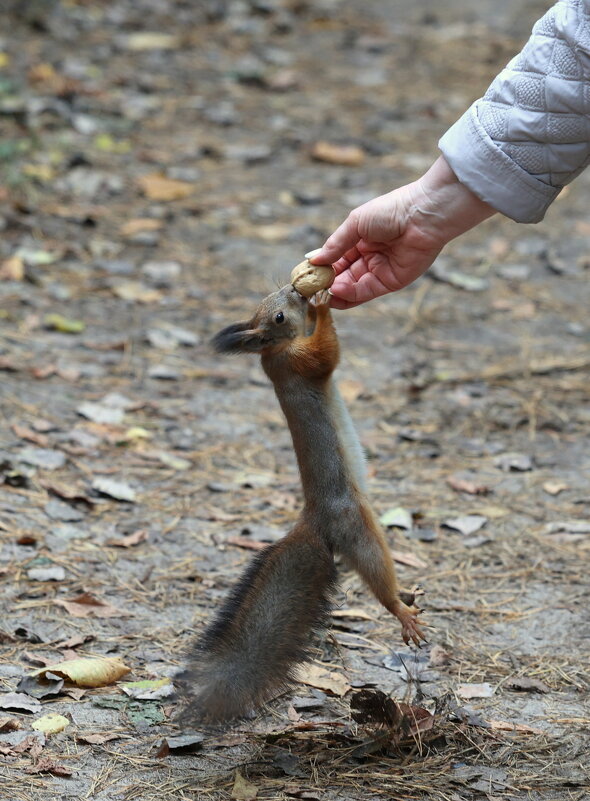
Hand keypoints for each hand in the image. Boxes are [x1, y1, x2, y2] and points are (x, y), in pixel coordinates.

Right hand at [310, 156, 495, 308]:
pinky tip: (336, 293)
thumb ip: (335, 244)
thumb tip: (314, 260)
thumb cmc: (391, 211)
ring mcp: (380, 271)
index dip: (321, 267)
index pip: (336, 258)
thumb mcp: (355, 224)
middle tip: (310, 289)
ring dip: (336, 292)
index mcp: (360, 240)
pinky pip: (366, 292)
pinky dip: (350, 295)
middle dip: (326, 283)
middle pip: (343, 275)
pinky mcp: (391, 282)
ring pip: (352, 287)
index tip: (306, 275)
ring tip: (321, 293)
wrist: (423, 215)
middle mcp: (369, 257)